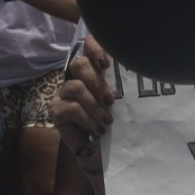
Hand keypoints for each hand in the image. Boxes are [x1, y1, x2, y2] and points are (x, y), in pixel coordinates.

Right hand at [52, 39, 113, 163]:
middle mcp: (74, 77)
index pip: (87, 46)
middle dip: (97, 81)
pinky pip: (70, 108)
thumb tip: (139, 69)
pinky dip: (87, 119)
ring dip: (94, 105)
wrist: (102, 148)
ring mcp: (62, 93)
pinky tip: (98, 129)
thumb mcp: (123, 98)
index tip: (107, 63)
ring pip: (75, 87)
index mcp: (92, 69)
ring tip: (107, 119)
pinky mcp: (55, 110)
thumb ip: (123, 82)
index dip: (95, 48)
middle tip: (111, 100)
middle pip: (79, 64)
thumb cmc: (115, 118)